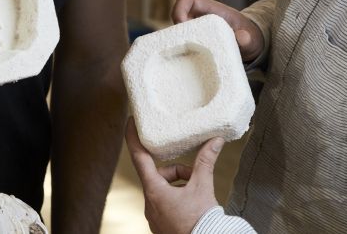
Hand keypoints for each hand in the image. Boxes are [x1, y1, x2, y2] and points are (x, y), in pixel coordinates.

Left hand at [125, 118, 220, 233]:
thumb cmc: (200, 221)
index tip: (131, 122)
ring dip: (179, 185)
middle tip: (194, 176)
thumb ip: (206, 161)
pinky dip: (177, 198)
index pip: (138, 157)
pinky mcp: (160, 224)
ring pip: (162, 189)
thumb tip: (215, 141)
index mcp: (154, 191)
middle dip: (177, 171)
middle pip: (157, 175)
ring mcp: (153, 215)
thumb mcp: (203, 187)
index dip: (133, 137)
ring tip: (196, 193)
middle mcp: (149, 203)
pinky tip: (192, 204)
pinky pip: (165, 203)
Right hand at [171, 0, 263, 61]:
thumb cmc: (250, 37)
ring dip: (177, 41)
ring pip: (177, 29)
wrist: (251, 44)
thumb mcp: (251, 39)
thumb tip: (242, 38)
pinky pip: (181, 41)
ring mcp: (197, 28)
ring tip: (186, 55)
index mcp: (211, 10)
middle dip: (176, 30)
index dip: (179, 9)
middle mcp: (200, 16)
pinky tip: (188, 61)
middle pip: (176, 14)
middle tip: (183, 46)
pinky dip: (181, 50)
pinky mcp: (195, 40)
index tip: (183, 25)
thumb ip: (247, 39)